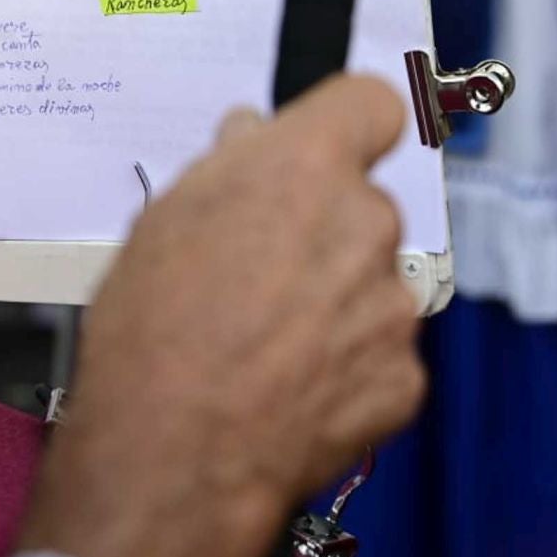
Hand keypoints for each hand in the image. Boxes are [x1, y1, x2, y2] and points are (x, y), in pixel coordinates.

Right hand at [18, 76, 424, 556]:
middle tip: (260, 270)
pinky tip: (288, 385)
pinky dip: (345, 367)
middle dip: (323, 230)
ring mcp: (392, 305)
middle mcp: (365, 223)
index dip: (349, 124)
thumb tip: (252, 141)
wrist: (175, 452)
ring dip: (334, 301)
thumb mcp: (164, 220)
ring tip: (263, 341)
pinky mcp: (403, 377)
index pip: (372, 104)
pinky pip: (379, 353)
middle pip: (364, 205)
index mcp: (305, 166)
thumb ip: (227, 169)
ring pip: (372, 282)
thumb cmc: (153, 335)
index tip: (331, 144)